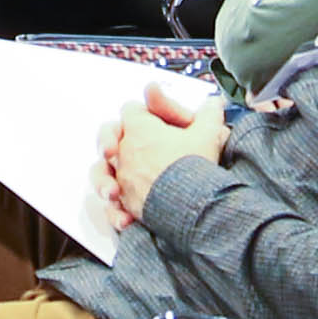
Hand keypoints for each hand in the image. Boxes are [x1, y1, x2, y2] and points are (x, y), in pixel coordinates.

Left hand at [99, 77, 227, 227]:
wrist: (191, 204)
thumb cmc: (195, 166)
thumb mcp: (208, 132)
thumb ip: (209, 113)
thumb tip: (214, 103)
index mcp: (138, 127)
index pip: (131, 110)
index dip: (147, 113)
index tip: (163, 122)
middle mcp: (124, 151)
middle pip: (110, 136)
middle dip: (119, 140)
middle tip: (139, 147)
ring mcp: (122, 177)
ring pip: (102, 171)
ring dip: (112, 176)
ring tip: (125, 183)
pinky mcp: (125, 202)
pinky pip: (111, 203)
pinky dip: (117, 209)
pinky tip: (127, 215)